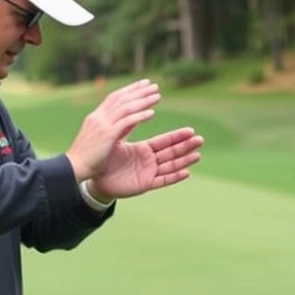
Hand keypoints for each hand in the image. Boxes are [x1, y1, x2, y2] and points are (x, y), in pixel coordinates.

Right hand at [65, 79, 160, 181]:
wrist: (74, 168)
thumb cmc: (89, 158)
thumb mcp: (103, 138)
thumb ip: (117, 128)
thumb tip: (133, 120)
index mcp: (96, 117)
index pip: (114, 97)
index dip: (130, 89)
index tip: (143, 84)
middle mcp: (98, 117)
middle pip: (122, 98)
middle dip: (139, 91)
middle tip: (154, 86)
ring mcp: (102, 125)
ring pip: (126, 107)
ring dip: (143, 100)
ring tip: (157, 96)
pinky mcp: (107, 135)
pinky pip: (126, 122)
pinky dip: (140, 116)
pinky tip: (152, 113)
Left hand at [89, 127, 203, 198]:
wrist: (94, 177)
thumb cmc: (104, 158)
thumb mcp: (118, 141)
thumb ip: (127, 127)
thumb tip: (135, 110)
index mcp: (144, 150)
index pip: (164, 141)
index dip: (177, 136)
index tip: (191, 130)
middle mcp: (149, 161)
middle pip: (171, 152)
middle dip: (186, 146)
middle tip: (200, 139)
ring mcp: (149, 173)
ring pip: (170, 166)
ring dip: (185, 160)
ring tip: (198, 155)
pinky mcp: (145, 184)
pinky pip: (162, 181)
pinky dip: (174, 177)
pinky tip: (186, 172)